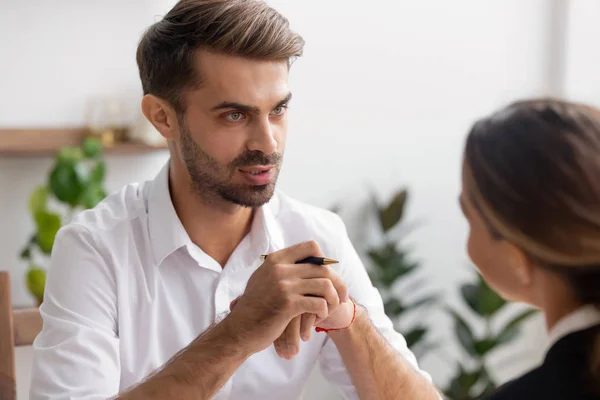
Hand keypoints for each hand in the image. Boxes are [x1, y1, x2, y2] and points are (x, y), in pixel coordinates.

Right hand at [225, 241, 347, 356]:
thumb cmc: (255, 307)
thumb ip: (282, 268)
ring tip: (330, 309)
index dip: (325, 261)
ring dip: (334, 299)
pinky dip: (324, 311)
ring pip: (325, 285)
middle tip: (342, 297)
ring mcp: (284, 285)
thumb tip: (310, 261)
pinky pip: (319, 303)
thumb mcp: (264, 278)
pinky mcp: (288, 304)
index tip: (329, 276)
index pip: (311, 247)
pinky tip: (318, 318)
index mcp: (276, 259)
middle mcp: (280, 268)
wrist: (240, 330)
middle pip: (324, 268)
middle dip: (338, 284)